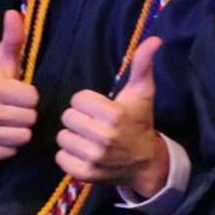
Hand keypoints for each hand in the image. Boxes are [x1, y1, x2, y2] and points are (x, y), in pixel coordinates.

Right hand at [0, 10, 38, 161]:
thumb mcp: (3, 60)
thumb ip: (13, 38)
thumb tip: (13, 12)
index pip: (32, 98)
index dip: (29, 96)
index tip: (18, 93)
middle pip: (30, 119)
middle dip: (26, 114)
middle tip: (14, 109)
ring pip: (22, 137)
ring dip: (20, 131)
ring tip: (9, 122)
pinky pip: (10, 153)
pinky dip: (9, 146)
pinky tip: (1, 136)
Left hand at [56, 37, 168, 197]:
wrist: (144, 163)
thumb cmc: (139, 121)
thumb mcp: (142, 92)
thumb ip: (142, 64)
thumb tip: (154, 39)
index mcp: (115, 115)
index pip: (77, 99)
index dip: (87, 101)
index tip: (99, 108)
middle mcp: (104, 138)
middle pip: (68, 117)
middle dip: (79, 118)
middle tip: (93, 123)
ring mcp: (94, 158)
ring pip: (62, 137)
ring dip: (73, 136)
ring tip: (88, 137)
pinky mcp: (84, 175)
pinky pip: (61, 157)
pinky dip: (69, 154)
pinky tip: (84, 152)